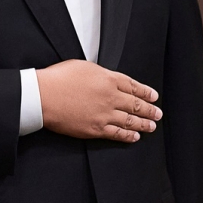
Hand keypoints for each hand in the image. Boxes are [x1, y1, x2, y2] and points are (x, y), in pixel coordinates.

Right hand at [36, 60, 161, 142]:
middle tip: (157, 113)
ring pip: (130, 120)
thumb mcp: (83, 66)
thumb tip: (107, 78)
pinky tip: (134, 136)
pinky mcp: (95, 129)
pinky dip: (128, 136)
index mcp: (108, 78)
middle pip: (135, 104)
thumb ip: (100, 73)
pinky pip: (117, 134)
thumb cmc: (58, 78)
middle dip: (149, 110)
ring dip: (143, 124)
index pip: (133, 86)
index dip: (145, 92)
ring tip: (152, 126)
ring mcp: (104, 114)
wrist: (44, 96)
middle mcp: (110, 97)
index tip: (154, 96)